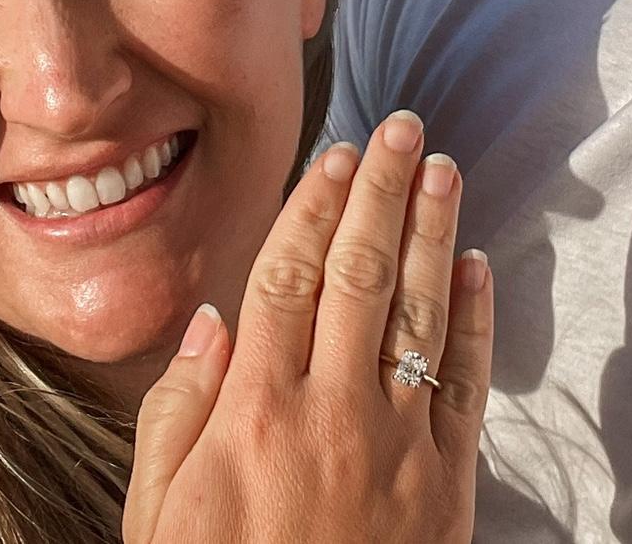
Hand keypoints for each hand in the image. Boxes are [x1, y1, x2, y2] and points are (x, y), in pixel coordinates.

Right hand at [123, 110, 492, 542]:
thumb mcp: (157, 517)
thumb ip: (178, 410)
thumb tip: (214, 316)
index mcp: (252, 409)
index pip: (289, 274)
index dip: (314, 205)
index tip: (335, 155)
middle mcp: (330, 409)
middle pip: (360, 271)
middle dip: (382, 190)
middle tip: (402, 127)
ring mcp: (396, 443)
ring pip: (417, 308)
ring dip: (433, 229)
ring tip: (443, 166)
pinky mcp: (447, 482)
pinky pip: (465, 381)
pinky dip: (472, 317)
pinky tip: (475, 264)